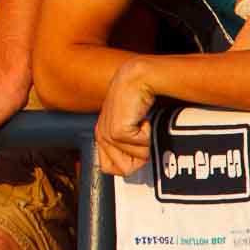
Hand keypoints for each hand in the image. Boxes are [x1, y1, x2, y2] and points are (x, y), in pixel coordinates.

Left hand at [94, 56, 155, 176]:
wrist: (137, 79)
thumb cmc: (138, 102)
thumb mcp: (130, 125)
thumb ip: (126, 144)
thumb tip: (133, 168)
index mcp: (101, 137)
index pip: (108, 169)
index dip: (127, 164)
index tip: (137, 149)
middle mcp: (101, 137)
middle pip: (124, 170)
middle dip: (140, 155)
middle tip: (142, 134)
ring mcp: (108, 135)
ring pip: (138, 159)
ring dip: (147, 143)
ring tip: (142, 123)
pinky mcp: (118, 132)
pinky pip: (142, 148)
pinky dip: (149, 134)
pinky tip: (143, 118)